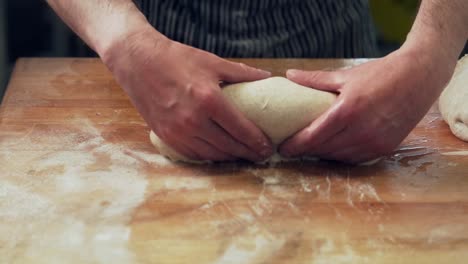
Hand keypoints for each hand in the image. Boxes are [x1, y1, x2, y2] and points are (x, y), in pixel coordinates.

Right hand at [103, 26, 272, 160]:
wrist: (138, 62)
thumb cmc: (176, 59)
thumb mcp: (212, 62)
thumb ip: (242, 73)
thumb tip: (267, 77)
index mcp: (209, 100)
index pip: (241, 129)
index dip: (258, 142)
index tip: (268, 148)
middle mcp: (194, 120)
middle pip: (229, 146)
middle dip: (248, 154)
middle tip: (261, 156)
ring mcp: (177, 131)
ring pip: (211, 155)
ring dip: (230, 158)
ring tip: (242, 155)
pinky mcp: (165, 136)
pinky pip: (192, 154)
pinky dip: (208, 156)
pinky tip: (218, 153)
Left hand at [279, 47, 455, 162]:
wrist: (418, 77)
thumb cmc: (380, 74)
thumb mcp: (345, 75)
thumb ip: (314, 79)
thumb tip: (289, 75)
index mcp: (347, 111)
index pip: (312, 137)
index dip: (294, 146)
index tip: (282, 148)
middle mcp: (360, 131)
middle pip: (323, 149)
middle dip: (305, 150)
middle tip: (292, 148)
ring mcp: (374, 142)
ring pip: (338, 157)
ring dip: (322, 154)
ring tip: (310, 148)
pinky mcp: (384, 149)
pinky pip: (355, 159)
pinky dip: (341, 155)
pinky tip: (333, 148)